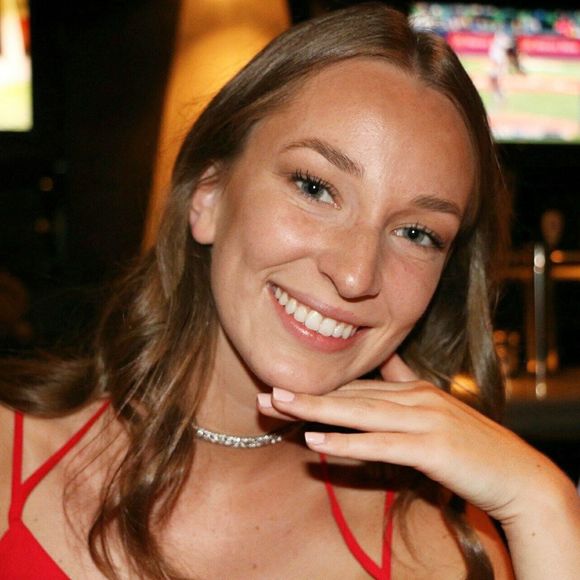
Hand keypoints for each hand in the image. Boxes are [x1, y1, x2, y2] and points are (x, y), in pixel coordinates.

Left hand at [257, 355, 564, 525]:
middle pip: (350, 395)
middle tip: (267, 394)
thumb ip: (409, 386)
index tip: (282, 387)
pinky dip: (348, 443)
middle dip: (306, 395)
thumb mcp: (437, 409)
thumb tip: (389, 362)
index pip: (355, 386)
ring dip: (316, 409)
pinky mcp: (432, 448)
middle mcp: (414, 398)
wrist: (518, 474)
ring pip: (360, 413)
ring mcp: (424, 420)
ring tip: (279, 406)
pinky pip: (381, 445)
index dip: (318, 387)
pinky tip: (317, 441)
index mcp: (412, 389)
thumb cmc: (472, 445)